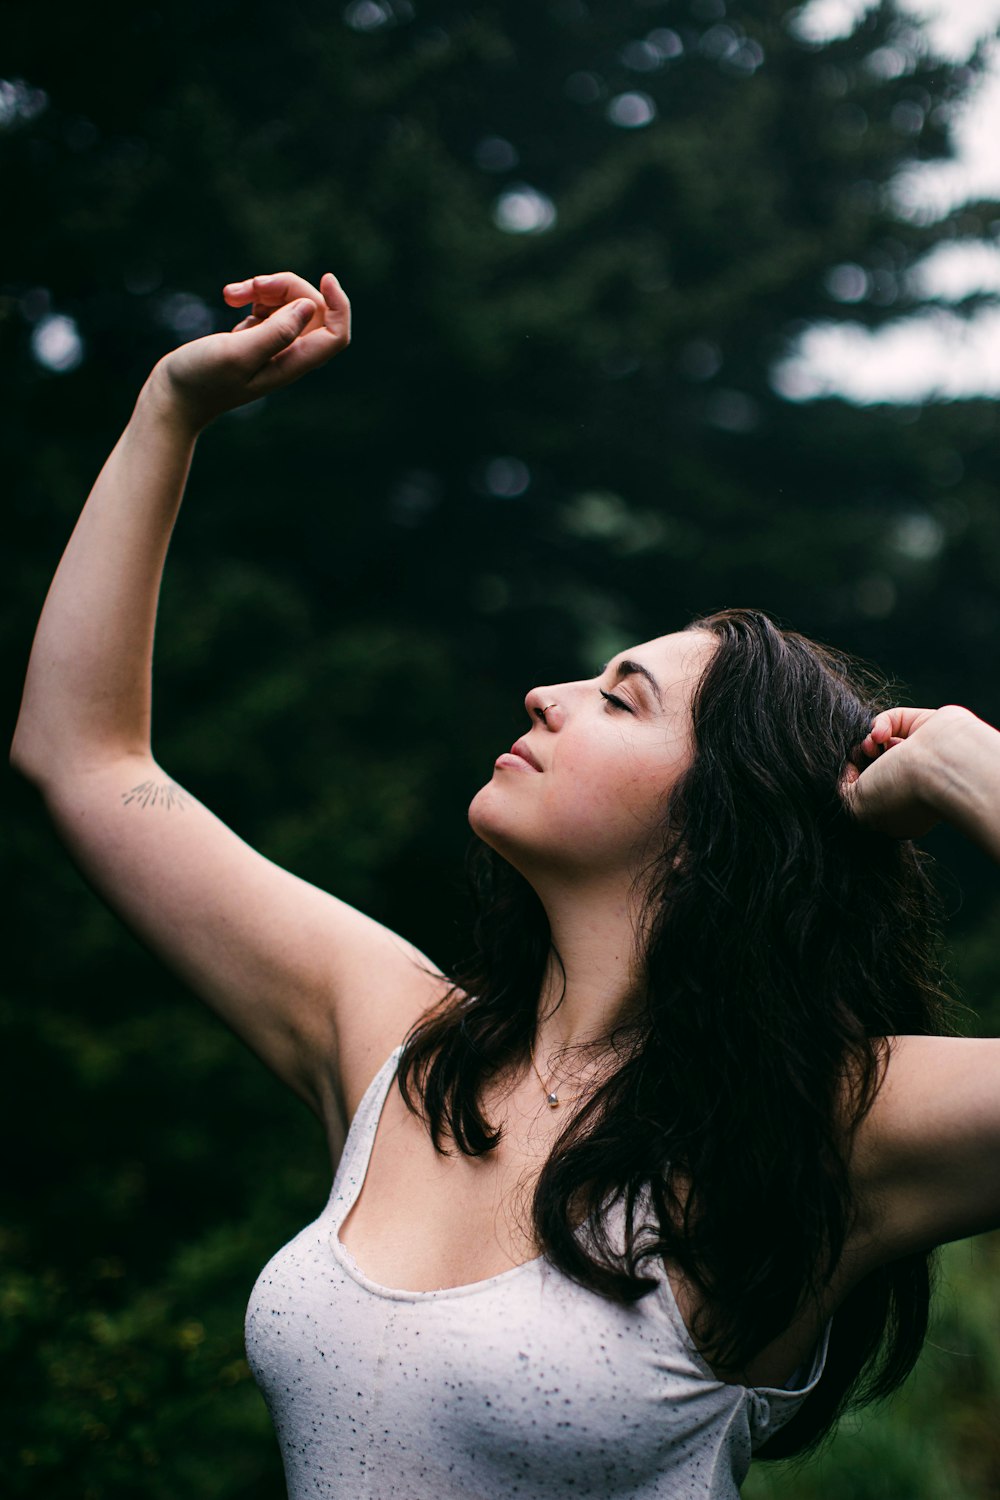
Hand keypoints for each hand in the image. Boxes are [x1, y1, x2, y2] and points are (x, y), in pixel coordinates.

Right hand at [149, 271, 350, 431]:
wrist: (173, 396)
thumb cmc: (201, 379)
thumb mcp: (238, 353)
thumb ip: (276, 332)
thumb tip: (309, 308)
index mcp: (291, 363)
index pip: (335, 334)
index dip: (339, 305)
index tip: (325, 278)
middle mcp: (288, 355)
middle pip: (311, 309)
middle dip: (286, 286)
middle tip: (253, 285)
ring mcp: (272, 346)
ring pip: (288, 302)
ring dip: (263, 287)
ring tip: (231, 293)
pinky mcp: (254, 336)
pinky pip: (269, 306)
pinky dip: (252, 295)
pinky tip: (230, 299)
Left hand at [840, 704, 969, 837]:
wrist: (941, 766)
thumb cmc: (901, 792)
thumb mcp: (859, 808)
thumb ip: (846, 792)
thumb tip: (850, 768)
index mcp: (901, 809)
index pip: (871, 793)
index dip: (855, 782)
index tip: (851, 778)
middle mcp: (913, 782)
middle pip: (875, 765)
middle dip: (862, 759)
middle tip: (860, 758)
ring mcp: (922, 754)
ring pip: (883, 741)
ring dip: (869, 741)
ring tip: (871, 746)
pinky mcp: (928, 726)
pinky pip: (894, 719)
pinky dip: (881, 723)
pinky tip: (880, 734)